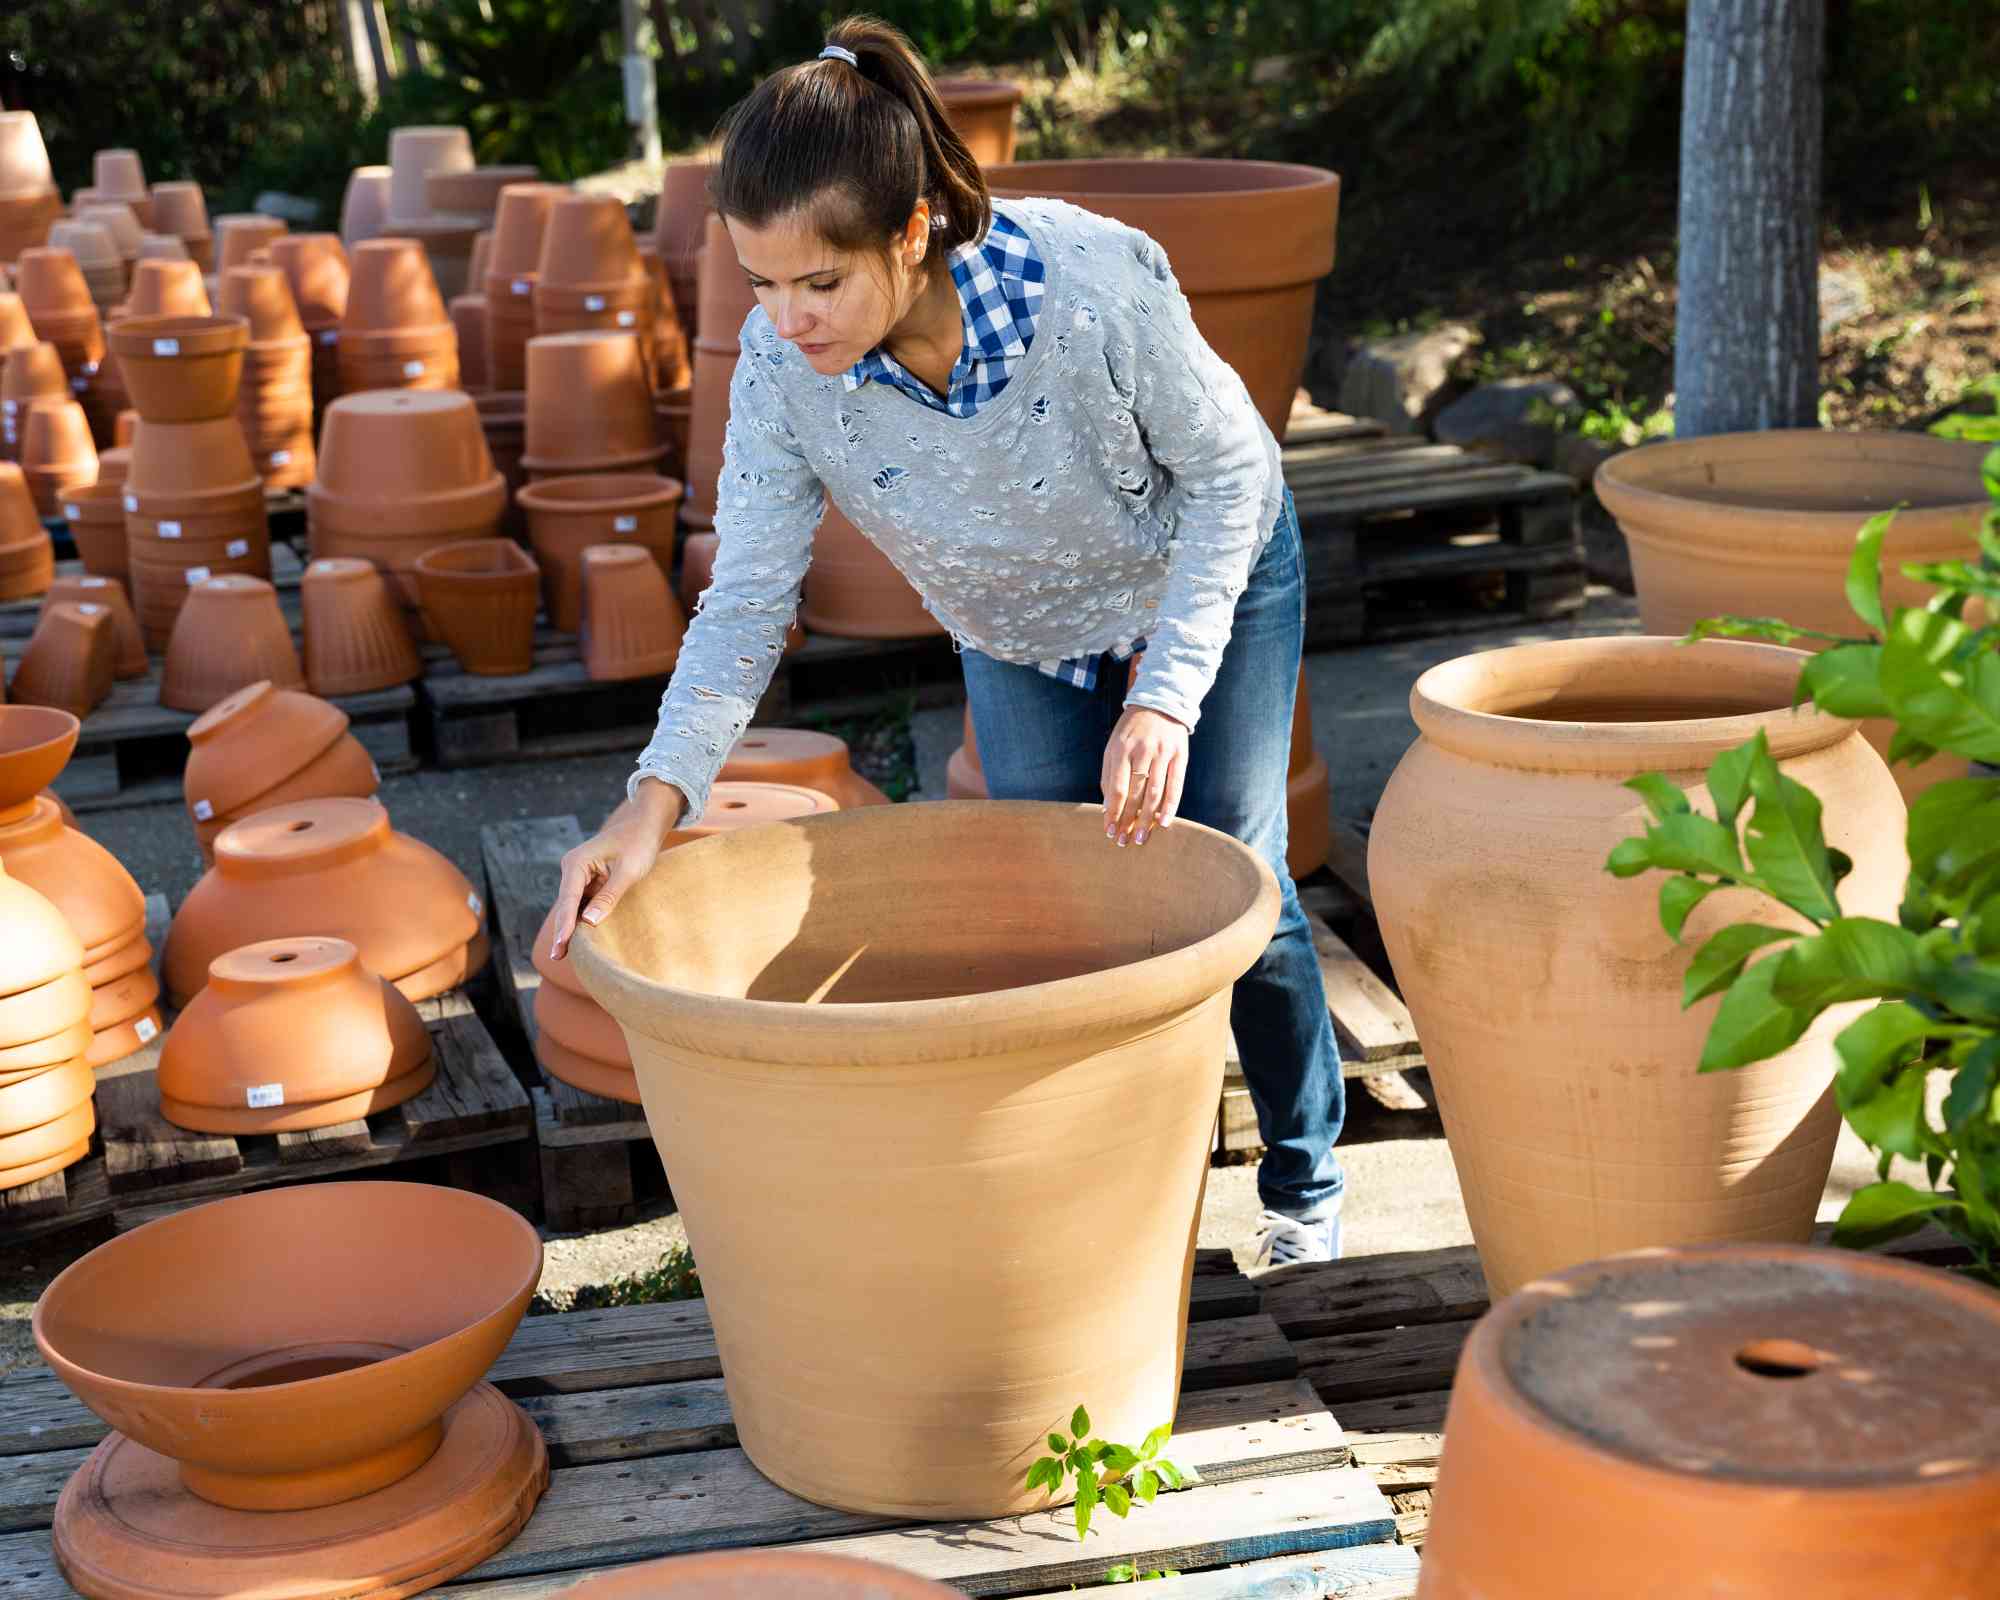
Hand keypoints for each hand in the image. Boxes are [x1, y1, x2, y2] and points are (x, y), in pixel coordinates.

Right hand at [546, 779, 684, 961]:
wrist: (645, 826)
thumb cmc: (639, 844)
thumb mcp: (628, 872)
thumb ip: (609, 896)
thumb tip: (589, 922)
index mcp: (577, 862)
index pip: (568, 898)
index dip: (565, 923)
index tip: (562, 944)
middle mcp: (572, 868)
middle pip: (566, 905)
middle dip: (563, 930)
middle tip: (559, 957)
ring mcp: (578, 875)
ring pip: (573, 906)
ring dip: (571, 927)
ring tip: (565, 954)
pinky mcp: (587, 881)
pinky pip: (582, 903)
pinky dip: (582, 919)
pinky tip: (581, 939)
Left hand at [1102, 706, 1187, 846]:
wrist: (1161, 703)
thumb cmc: (1132, 731)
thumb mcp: (1113, 747)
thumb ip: (1109, 776)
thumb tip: (1107, 808)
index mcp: (1121, 750)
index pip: (1118, 788)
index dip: (1114, 813)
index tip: (1109, 832)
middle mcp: (1142, 751)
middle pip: (1136, 794)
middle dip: (1129, 821)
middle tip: (1124, 842)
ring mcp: (1163, 753)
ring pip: (1155, 793)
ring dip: (1148, 819)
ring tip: (1141, 838)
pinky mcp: (1180, 755)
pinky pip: (1176, 786)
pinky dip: (1170, 806)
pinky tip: (1163, 823)